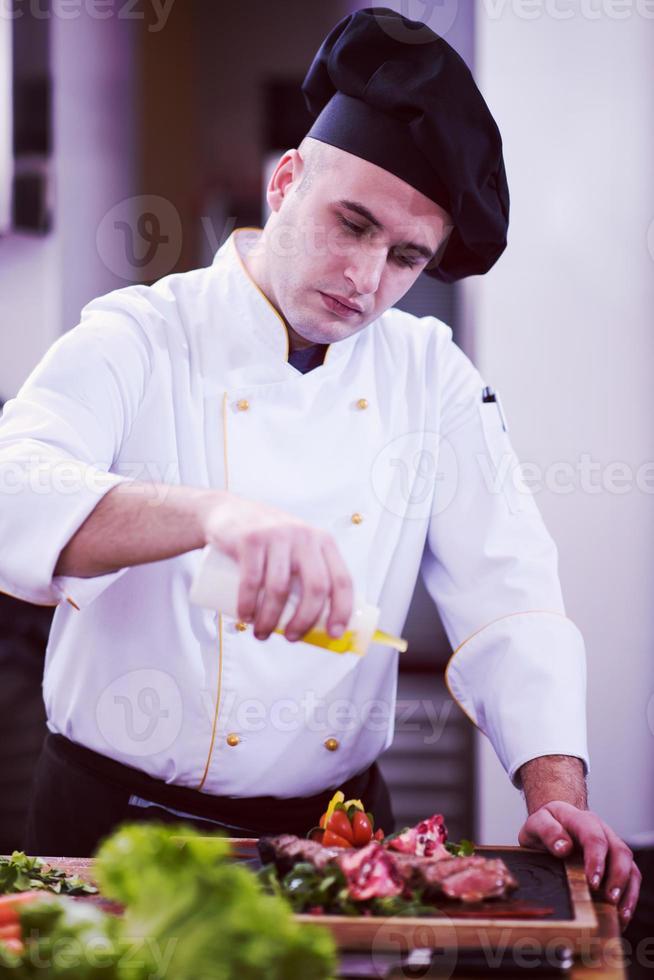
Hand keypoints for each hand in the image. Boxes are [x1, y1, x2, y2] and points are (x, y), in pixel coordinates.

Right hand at [202, 492, 352, 641]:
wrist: (228, 512)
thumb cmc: (269, 542)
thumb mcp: (297, 548)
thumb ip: (309, 574)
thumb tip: (319, 625)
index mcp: (323, 542)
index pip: (342, 580)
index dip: (342, 610)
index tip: (333, 634)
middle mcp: (305, 536)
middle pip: (315, 588)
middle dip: (304, 621)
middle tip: (291, 638)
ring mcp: (277, 535)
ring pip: (280, 588)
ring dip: (270, 620)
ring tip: (262, 634)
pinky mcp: (250, 539)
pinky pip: (251, 580)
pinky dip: (248, 605)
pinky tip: (245, 618)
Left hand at [518, 801, 640, 929]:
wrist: (553, 826)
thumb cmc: (544, 827)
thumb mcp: (536, 824)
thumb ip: (547, 831)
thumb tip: (564, 848)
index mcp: (582, 820)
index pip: (595, 838)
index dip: (597, 860)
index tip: (592, 882)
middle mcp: (603, 832)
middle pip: (620, 852)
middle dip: (618, 877)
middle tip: (609, 899)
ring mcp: (612, 847)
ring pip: (630, 866)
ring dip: (628, 890)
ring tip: (620, 914)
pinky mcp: (617, 863)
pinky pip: (631, 878)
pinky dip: (630, 897)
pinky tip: (622, 916)